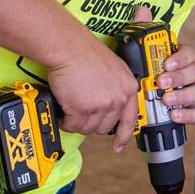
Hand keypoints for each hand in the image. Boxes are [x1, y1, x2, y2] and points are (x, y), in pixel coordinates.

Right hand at [48, 6, 149, 148]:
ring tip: (71, 107)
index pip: (131, 119)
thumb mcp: (114, 69)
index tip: (119, 146)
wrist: (69, 47)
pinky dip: (65, 121)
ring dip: (76, 122)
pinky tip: (63, 110)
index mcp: (128, 88)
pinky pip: (72, 125)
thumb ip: (116, 88)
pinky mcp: (83, 109)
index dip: (124, 136)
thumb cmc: (86, 53)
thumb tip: (108, 106)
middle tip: (81, 111)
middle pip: (104, 127)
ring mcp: (102, 105)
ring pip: (87, 128)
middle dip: (91, 123)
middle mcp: (118, 99)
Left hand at [110, 40, 194, 152]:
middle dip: (178, 78)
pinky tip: (174, 115)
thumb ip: (142, 29)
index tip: (166, 64)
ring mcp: (189, 92)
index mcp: (179, 58)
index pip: (190, 53)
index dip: (181, 58)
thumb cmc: (141, 70)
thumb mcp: (138, 50)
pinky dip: (187, 115)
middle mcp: (188, 75)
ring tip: (165, 100)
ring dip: (182, 96)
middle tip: (161, 82)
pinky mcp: (187, 110)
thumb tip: (143, 10)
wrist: (136, 97)